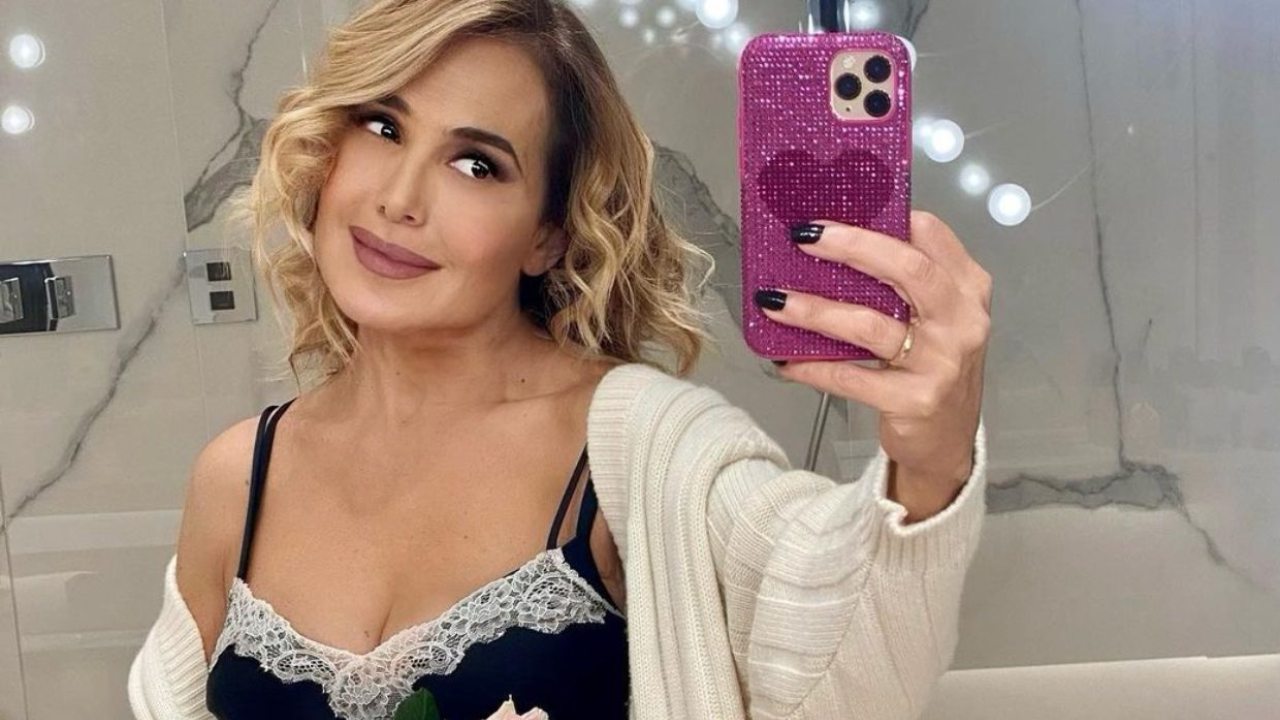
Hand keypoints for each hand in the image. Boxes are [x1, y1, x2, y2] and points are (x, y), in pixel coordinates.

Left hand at [755, 211, 991, 503]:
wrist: (947, 440)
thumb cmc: (932, 366)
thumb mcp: (935, 317)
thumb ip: (904, 281)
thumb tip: (834, 239)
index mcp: (968, 288)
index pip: (931, 235)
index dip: (884, 217)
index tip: (835, 209)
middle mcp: (962, 321)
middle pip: (907, 268)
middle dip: (850, 246)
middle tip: (802, 237)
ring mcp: (941, 363)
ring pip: (870, 324)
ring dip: (815, 311)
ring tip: (773, 301)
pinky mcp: (915, 400)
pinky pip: (850, 377)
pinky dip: (812, 367)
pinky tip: (785, 361)